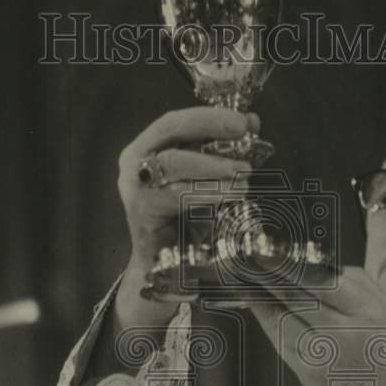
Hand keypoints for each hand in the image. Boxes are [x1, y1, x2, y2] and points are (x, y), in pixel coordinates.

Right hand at [114, 107, 256, 328]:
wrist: (164, 269)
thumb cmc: (186, 222)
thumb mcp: (207, 181)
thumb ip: (224, 151)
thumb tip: (251, 121)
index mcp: (146, 148)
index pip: (175, 121)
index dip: (209, 116)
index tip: (243, 121)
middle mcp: (134, 163)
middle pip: (170, 132)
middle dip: (210, 129)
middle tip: (243, 137)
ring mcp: (133, 187)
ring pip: (174, 162)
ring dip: (214, 165)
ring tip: (244, 175)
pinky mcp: (141, 212)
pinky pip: (176, 194)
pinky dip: (207, 192)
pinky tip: (230, 195)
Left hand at [247, 266, 385, 385]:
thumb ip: (359, 285)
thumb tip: (321, 266)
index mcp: (368, 313)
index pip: (321, 283)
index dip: (289, 267)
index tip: (267, 255)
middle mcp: (342, 334)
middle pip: (296, 298)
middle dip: (266, 276)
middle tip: (245, 258)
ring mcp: (321, 357)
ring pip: (280, 319)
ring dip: (257, 296)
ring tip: (241, 276)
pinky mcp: (306, 373)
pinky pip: (279, 340)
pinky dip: (266, 319)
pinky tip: (256, 304)